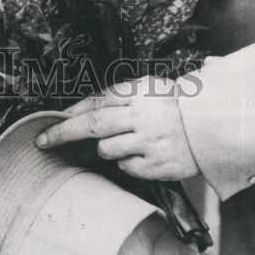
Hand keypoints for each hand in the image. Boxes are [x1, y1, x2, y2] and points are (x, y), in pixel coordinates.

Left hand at [35, 76, 200, 181]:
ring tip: (125, 140)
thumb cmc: (172, 103)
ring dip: (106, 147)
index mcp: (138, 94)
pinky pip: (126, 168)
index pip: (96, 102)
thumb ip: (116, 94)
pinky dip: (126, 162)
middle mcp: (141, 117)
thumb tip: (79, 108)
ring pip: (107, 150)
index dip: (71, 112)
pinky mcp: (158, 166)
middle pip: (93, 125)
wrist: (211, 125)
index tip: (51, 120)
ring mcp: (150, 143)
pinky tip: (141, 153)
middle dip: (63, 133)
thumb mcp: (146, 86)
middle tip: (42, 141)